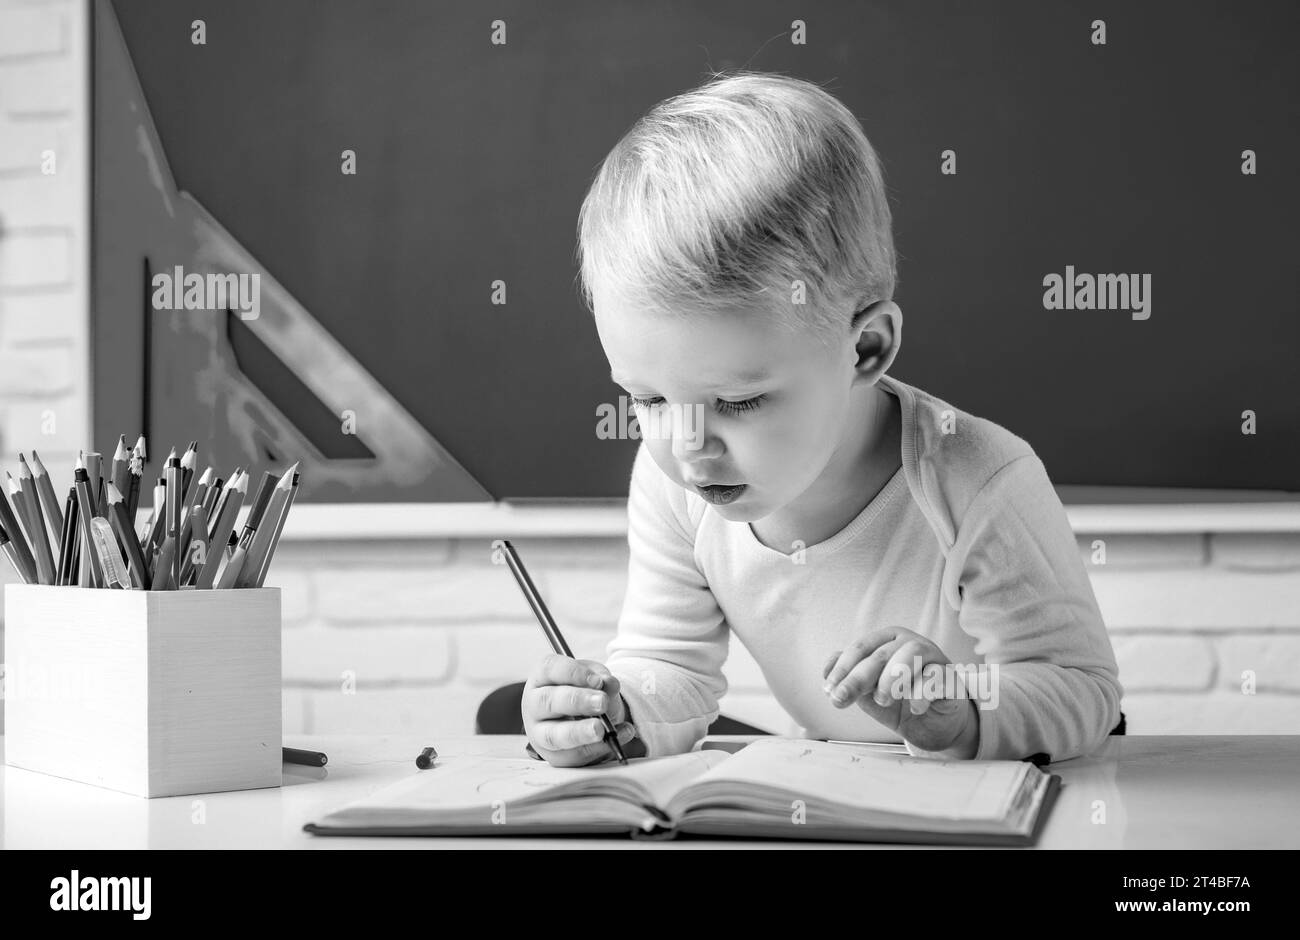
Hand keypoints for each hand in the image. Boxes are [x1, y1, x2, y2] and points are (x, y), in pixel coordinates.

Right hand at [523, 655, 637, 766]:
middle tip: (602, 702)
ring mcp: (539, 732)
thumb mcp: (594, 679)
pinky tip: (617, 738)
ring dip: (579, 732)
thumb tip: (609, 683)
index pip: (550, 669)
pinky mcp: (553, 756)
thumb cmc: (583, 692)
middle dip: (577, 702)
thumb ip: (603, 680)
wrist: (581, 720)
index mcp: (542, 677)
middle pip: (548, 702)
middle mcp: (534, 704)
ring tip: (601, 729)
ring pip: (553, 735)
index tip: (598, 680)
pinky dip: (597, 748)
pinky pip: (573, 755)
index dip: (573, 673)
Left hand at [822, 627, 978, 755]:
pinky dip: (922, 692)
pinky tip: (915, 708)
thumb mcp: (869, 693)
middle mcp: (910, 642)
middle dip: (857, 678)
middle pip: (881, 654)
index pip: (862, 647)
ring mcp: (934, 657)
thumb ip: (849, 678)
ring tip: (883, 700)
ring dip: (892, 679)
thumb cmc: (899, 703)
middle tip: (841, 699)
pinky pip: (936, 676)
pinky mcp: (951, 677)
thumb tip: (826, 671)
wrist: (935, 727)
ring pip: (911, 654)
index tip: (829, 690)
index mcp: (888, 640)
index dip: (843, 668)